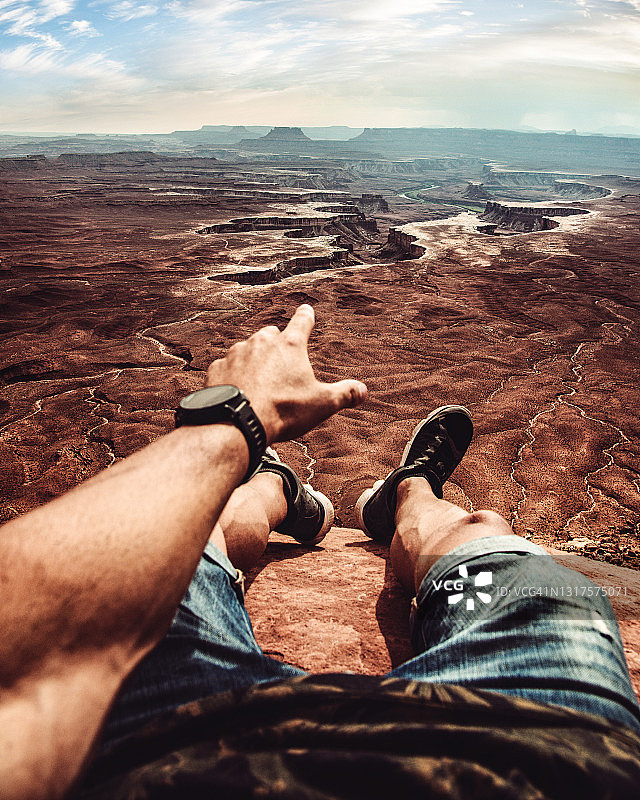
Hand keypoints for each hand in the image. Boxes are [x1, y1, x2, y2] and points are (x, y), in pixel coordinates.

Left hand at [205, 305, 366, 442]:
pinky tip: (237, 391)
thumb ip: (344, 394)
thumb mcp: (322, 404)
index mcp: (290, 346)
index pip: (302, 321)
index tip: (306, 309)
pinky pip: (226, 367)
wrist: (238, 421)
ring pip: (246, 349)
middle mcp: (261, 342)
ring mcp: (236, 353)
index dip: (306, 316)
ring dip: (253, 361)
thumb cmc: (282, 410)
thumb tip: (362, 391)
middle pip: (271, 334)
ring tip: (258, 384)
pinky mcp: (217, 368)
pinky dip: (232, 375)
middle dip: (276, 344)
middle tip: (281, 365)